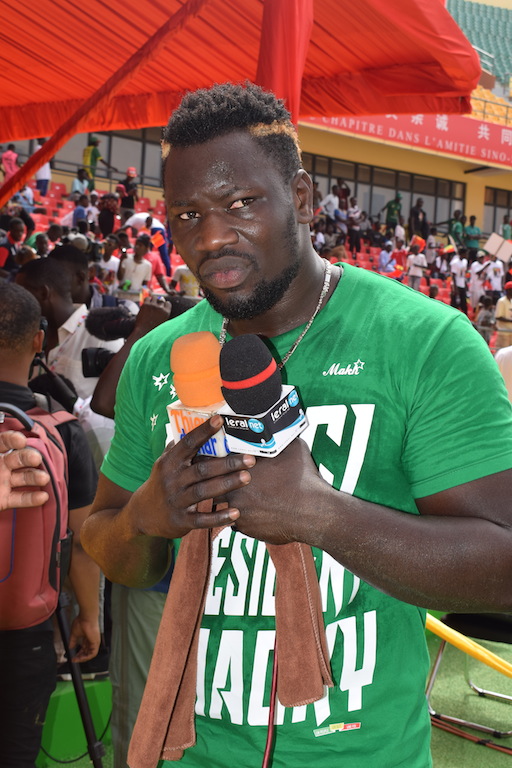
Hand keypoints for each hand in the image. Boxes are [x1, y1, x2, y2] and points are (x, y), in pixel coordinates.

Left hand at [0, 431, 49, 509]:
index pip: (3, 442)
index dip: (12, 440)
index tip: (21, 441)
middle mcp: (1, 466)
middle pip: (18, 458)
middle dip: (29, 457)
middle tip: (37, 458)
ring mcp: (3, 482)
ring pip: (23, 477)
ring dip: (35, 477)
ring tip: (44, 478)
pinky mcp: (4, 499)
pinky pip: (20, 498)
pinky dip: (32, 498)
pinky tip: (43, 497)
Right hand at [68, 615, 100, 662]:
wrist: (86, 617)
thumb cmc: (82, 621)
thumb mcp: (75, 633)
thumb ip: (73, 641)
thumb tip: (70, 647)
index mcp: (88, 637)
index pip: (84, 648)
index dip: (79, 653)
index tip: (73, 656)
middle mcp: (92, 640)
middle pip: (87, 651)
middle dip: (80, 657)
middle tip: (74, 659)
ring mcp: (95, 641)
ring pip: (90, 654)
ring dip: (83, 658)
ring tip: (77, 660)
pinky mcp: (96, 642)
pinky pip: (93, 653)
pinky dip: (87, 657)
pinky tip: (81, 658)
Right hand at [127, 416, 255, 539]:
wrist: (142, 514)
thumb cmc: (162, 483)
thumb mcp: (165, 463)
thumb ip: (180, 448)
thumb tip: (196, 425)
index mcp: (170, 462)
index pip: (188, 444)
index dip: (203, 431)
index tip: (220, 420)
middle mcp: (172, 480)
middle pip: (202, 469)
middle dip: (227, 464)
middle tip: (250, 459)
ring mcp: (176, 501)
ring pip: (204, 491)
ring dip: (227, 484)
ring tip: (247, 478)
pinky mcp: (181, 520)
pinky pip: (202, 519)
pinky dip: (219, 517)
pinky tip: (236, 513)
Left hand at [134, 296, 170, 334]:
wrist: (143, 332)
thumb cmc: (153, 329)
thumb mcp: (162, 322)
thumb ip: (163, 314)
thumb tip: (164, 306)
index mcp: (166, 313)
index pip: (168, 303)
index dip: (164, 304)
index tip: (161, 307)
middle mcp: (160, 308)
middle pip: (161, 300)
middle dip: (158, 302)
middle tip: (154, 306)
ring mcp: (153, 306)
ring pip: (154, 297)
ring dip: (153, 299)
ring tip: (150, 304)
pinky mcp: (145, 305)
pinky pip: (147, 298)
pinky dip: (147, 300)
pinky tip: (146, 304)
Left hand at [224, 438, 329, 544]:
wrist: (312, 512)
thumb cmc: (304, 478)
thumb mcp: (293, 448)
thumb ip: (277, 440)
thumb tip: (277, 429)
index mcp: (241, 467)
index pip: (215, 459)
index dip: (215, 458)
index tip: (217, 457)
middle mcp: (234, 489)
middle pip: (212, 484)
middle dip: (215, 481)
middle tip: (219, 478)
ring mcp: (237, 510)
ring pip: (220, 505)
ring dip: (225, 500)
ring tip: (230, 496)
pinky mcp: (244, 528)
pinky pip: (233, 520)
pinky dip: (239, 516)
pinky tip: (247, 511)